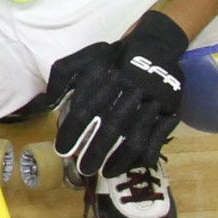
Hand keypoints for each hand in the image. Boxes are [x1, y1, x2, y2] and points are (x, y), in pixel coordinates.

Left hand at [49, 10, 186, 178]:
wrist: (157, 44)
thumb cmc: (116, 56)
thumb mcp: (86, 56)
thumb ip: (62, 76)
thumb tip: (49, 104)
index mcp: (106, 76)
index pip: (86, 108)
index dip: (73, 132)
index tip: (63, 150)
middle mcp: (129, 89)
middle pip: (111, 126)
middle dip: (95, 151)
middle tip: (82, 169)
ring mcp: (151, 102)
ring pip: (136, 137)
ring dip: (119, 159)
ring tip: (105, 172)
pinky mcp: (169, 111)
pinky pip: (157, 140)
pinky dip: (145, 156)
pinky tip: (132, 165)